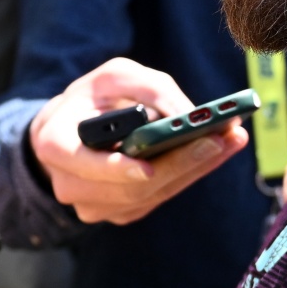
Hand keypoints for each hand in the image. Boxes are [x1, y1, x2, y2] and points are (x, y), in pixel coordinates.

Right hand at [27, 57, 246, 225]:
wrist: (73, 127)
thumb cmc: (93, 97)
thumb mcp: (115, 76)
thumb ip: (149, 88)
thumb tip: (186, 115)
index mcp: (55, 146)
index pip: (84, 163)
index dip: (116, 169)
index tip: (149, 165)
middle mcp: (70, 185)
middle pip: (130, 187)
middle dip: (179, 163)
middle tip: (220, 139)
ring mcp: (94, 206)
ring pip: (150, 195)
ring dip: (195, 168)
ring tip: (230, 139)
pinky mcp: (120, 212)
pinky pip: (158, 197)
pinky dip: (189, 174)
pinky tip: (216, 152)